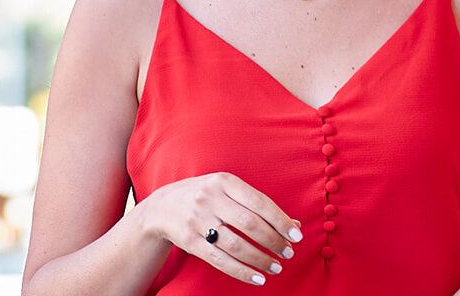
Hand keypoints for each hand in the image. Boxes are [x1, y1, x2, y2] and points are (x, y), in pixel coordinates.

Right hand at [127, 172, 301, 285]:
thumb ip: (259, 205)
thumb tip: (294, 225)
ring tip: (276, 267)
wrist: (163, 207)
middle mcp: (209, 199)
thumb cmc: (206, 197)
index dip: (280, 221)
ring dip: (260, 259)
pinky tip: (257, 277)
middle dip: (273, 241)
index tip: (296, 236)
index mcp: (223, 181)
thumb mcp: (229, 191)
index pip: (259, 202)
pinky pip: (220, 260)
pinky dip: (241, 271)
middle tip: (288, 253)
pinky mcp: (191, 241)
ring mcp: (198, 220)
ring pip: (236, 245)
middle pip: (249, 224)